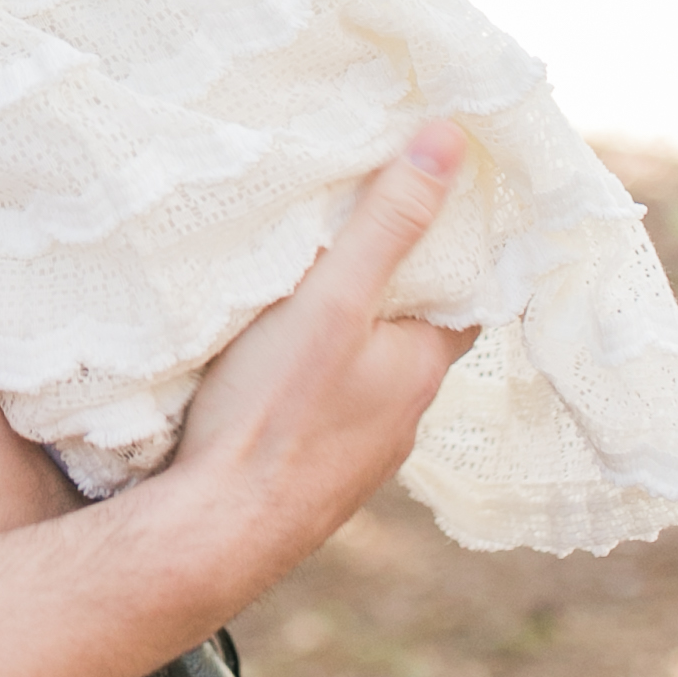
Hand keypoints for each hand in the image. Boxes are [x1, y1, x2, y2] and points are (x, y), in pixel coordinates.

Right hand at [168, 124, 476, 562]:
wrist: (210, 536)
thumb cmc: (272, 418)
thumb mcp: (332, 302)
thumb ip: (387, 224)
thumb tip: (450, 140)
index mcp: (423, 367)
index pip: (467, 289)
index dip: (453, 241)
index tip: (431, 192)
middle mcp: (403, 415)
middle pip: (412, 329)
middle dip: (389, 281)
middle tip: (353, 224)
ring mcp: (358, 452)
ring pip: (365, 372)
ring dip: (347, 333)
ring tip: (306, 285)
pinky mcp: (311, 473)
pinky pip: (325, 409)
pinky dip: (312, 376)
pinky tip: (270, 363)